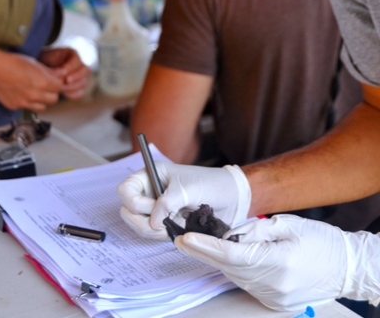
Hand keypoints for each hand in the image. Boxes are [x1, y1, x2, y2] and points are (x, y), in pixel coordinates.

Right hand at [0, 48, 62, 111]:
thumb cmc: (12, 62)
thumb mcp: (34, 63)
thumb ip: (49, 72)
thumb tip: (60, 74)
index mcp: (42, 82)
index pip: (59, 87)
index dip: (58, 83)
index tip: (55, 81)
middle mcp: (35, 95)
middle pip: (54, 99)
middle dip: (52, 93)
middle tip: (47, 87)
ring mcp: (24, 102)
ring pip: (43, 107)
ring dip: (42, 101)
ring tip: (36, 92)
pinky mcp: (15, 106)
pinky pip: (28, 108)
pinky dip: (29, 103)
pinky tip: (24, 94)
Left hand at [39, 47, 89, 99]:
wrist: (41, 69)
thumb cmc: (44, 61)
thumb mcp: (47, 59)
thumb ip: (54, 65)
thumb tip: (61, 74)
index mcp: (72, 54)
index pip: (77, 59)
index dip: (71, 67)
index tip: (63, 72)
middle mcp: (79, 64)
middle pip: (86, 70)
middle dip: (76, 77)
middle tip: (65, 82)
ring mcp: (80, 76)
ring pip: (84, 82)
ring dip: (74, 87)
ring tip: (62, 89)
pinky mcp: (77, 86)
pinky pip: (81, 92)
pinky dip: (74, 94)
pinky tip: (66, 95)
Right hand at [116, 161, 249, 240]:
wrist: (231, 198)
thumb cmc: (211, 184)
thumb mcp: (188, 189)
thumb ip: (168, 203)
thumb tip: (151, 222)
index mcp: (152, 175)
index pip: (125, 190)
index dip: (134, 202)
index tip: (152, 207)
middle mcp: (151, 191)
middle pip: (127, 211)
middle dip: (142, 221)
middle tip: (163, 223)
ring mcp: (157, 208)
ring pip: (139, 225)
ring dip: (154, 231)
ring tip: (175, 224)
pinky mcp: (165, 222)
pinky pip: (152, 234)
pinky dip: (162, 236)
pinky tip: (178, 228)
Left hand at [174, 214, 379, 311]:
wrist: (345, 267)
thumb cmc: (320, 239)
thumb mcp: (288, 224)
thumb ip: (256, 230)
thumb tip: (230, 234)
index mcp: (278, 261)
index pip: (231, 254)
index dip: (205, 246)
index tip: (185, 238)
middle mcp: (274, 284)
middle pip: (228, 268)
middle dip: (203, 253)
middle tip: (181, 239)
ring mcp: (275, 298)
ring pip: (236, 277)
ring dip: (218, 261)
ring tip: (201, 245)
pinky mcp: (276, 304)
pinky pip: (247, 285)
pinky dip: (235, 271)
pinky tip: (227, 258)